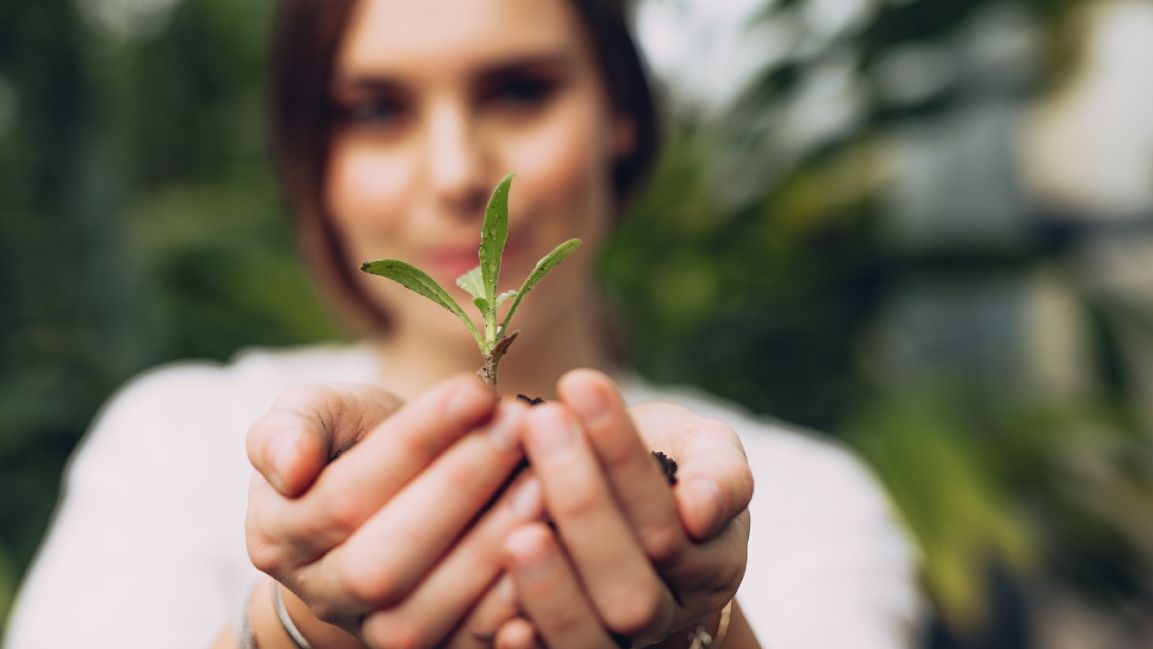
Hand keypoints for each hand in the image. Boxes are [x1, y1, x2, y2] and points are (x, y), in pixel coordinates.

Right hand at [245, 375, 542, 647]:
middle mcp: (321, 595)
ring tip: (543, 481)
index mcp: (279, 534)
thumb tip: (290, 465)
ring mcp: (373, 634)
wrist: (392, 506)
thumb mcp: (322, 416)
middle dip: (458, 490)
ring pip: (423, 614)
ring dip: (490, 547)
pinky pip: (465, 648)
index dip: (415, 441)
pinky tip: (552, 551)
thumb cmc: (358, 447)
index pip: (346, 493)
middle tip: (518, 428)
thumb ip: (295, 425)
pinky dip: (509, 610)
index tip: (477, 390)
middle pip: (382, 563)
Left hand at [496, 370, 752, 647]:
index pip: (666, 515)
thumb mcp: (701, 450)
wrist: (624, 508)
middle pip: (633, 585)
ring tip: (515, 528)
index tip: (580, 383)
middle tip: (539, 424)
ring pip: (592, 636)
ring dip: (552, 584)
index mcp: (710, 559)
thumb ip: (718, 469)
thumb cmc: (662, 464)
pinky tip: (503, 620)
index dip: (622, 454)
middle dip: (584, 504)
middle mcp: (667, 611)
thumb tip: (700, 506)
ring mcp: (619, 643)